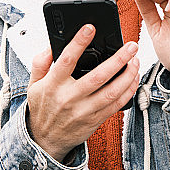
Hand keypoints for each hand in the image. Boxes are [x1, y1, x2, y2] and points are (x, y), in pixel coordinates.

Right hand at [26, 25, 139, 161]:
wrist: (44, 141)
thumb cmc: (42, 109)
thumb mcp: (34, 84)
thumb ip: (40, 63)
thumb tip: (51, 46)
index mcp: (53, 85)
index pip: (67, 60)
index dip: (79, 42)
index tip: (90, 28)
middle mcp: (70, 97)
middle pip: (98, 76)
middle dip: (118, 59)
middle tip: (131, 46)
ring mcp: (84, 110)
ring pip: (112, 92)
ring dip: (128, 75)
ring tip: (136, 61)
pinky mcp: (95, 120)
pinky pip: (116, 105)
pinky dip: (128, 91)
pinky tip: (133, 79)